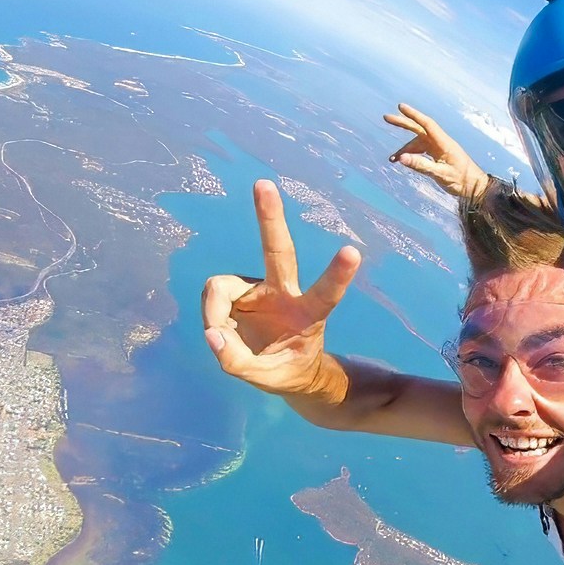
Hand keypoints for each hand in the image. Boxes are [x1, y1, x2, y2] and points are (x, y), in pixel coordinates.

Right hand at [202, 180, 359, 395]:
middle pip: (279, 250)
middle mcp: (284, 292)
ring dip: (215, 311)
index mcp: (308, 315)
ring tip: (221, 337)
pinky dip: (211, 315)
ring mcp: (259, 288)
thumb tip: (213, 334)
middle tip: (264, 184)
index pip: (326, 293)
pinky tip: (221, 331)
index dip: (338, 274)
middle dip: (269, 218)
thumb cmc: (286, 371)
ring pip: (222, 286)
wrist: (285, 369)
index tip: (352, 251)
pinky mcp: (238, 290)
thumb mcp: (268, 379)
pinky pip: (213, 296)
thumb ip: (238, 362)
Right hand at [384, 103, 488, 199]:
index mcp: (444, 143)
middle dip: (403, 123)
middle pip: (419, 129)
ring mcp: (439, 148)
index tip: (400, 107)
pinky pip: (421, 151)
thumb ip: (421, 165)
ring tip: (391, 159)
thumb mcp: (440, 174)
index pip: (427, 124)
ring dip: (404, 149)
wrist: (475, 187)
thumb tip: (401, 158)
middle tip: (386, 117)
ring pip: (417, 143)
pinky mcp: (438, 155)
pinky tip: (402, 161)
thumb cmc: (462, 180)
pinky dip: (411, 155)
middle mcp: (440, 142)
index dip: (413, 115)